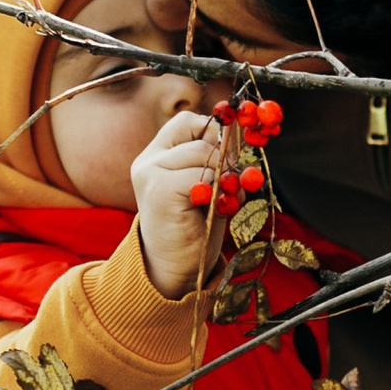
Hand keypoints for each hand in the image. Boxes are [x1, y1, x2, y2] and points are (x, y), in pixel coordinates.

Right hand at [131, 105, 235, 297]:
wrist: (174, 267)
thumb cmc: (194, 227)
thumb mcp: (207, 186)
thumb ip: (216, 161)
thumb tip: (242, 134)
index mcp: (157, 154)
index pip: (189, 121)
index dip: (215, 133)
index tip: (229, 156)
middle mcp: (148, 160)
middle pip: (201, 136)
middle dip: (226, 158)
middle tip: (231, 185)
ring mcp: (150, 173)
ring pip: (204, 154)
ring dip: (224, 176)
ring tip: (222, 200)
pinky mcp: (159, 190)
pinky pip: (202, 176)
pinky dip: (217, 192)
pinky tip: (214, 209)